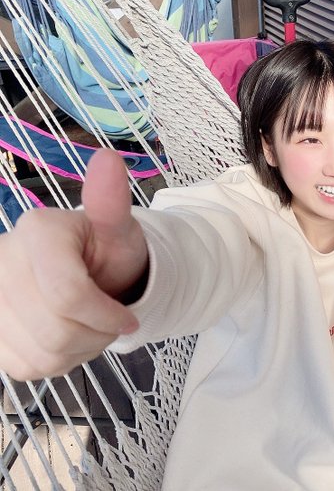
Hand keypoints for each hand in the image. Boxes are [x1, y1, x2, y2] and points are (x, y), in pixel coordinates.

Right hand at [0, 149, 148, 379]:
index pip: (68, 295)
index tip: (128, 319)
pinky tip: (68, 336)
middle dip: (97, 333)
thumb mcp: (118, 229)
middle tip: (110, 319)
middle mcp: (2, 263)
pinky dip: (60, 360)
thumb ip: (112, 202)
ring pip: (43, 354)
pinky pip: (29, 367)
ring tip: (89, 325)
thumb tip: (109, 159)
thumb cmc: (106, 252)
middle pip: (56, 329)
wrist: (86, 274)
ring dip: (81, 348)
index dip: (105, 316)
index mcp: (37, 233)